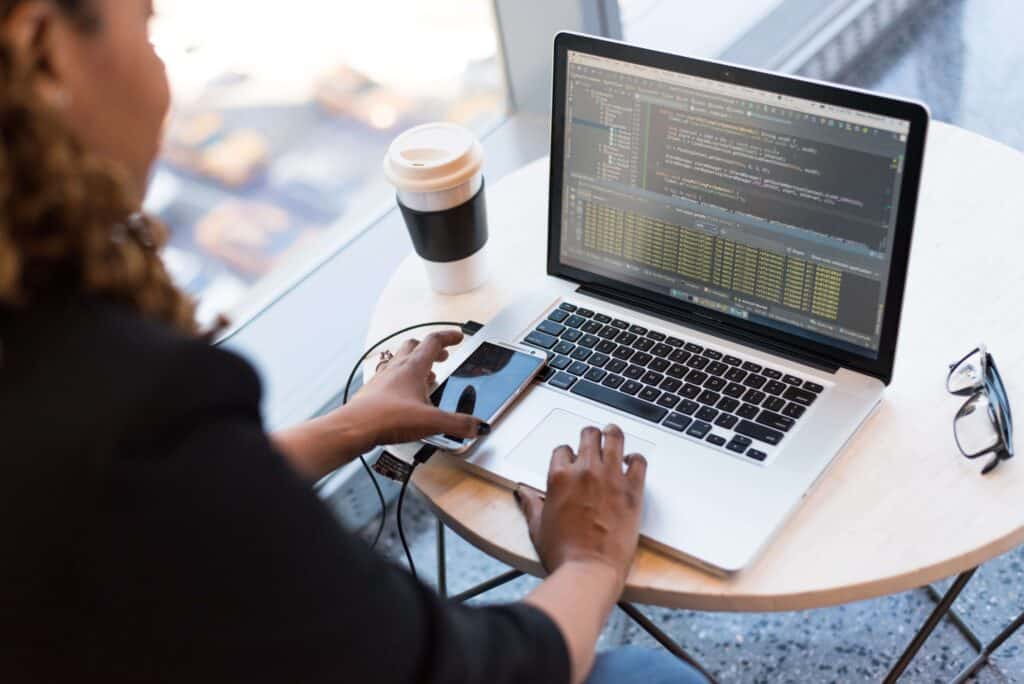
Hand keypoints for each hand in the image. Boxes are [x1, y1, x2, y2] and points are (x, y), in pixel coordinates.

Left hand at [345, 330, 487, 447]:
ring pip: (400, 360)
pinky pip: (389, 378)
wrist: (354, 428)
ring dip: (415, 363)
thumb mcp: (432, 421)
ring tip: (426, 376)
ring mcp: (382, 379)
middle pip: (414, 346)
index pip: (433, 341)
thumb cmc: (387, 418)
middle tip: (442, 355)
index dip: (448, 337)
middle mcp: (396, 368)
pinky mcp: (373, 393)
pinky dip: (401, 380)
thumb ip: (458, 424)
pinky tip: (405, 396)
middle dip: (430, 349)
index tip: (458, 336)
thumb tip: (478, 426)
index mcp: (413, 367)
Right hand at [515, 425, 646, 587]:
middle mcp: (585, 471)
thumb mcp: (537, 526)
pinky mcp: (632, 490)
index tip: (571, 461)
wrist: (589, 570)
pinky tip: (632, 461)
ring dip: (613, 434)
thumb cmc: (563, 552)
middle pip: (589, 435)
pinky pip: (639, 461)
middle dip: (590, 435)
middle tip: (593, 438)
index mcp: (559, 476)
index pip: (563, 449)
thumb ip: (530, 503)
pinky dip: (636, 458)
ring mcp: (610, 478)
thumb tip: (521, 492)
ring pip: (614, 438)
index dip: (567, 454)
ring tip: (613, 433)